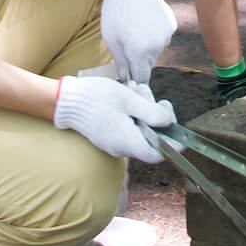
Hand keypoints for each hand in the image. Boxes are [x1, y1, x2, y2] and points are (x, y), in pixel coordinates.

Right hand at [52, 76, 176, 164]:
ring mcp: (113, 142)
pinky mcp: (109, 135)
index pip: (158, 154)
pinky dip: (134, 111)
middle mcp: (121, 147)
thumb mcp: (129, 100)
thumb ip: (152, 114)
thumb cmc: (97, 97)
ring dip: (144, 109)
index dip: (174, 144)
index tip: (180, 130)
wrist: (65, 99)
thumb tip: (170, 123)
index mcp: (128, 142)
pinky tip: (128, 94)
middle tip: (152, 98)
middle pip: (152, 138)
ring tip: (135, 90)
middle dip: (157, 116)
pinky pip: (129, 126)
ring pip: (141, 129)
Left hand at [101, 0, 177, 84]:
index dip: (135, 79)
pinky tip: (144, 21)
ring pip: (156, 50)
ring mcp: (166, 35)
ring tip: (135, 29)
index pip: (142, 78)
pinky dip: (154, 34)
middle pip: (149, 64)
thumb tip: (125, 78)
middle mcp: (157, 47)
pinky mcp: (171, 24)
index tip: (129, 76)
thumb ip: (120, 62)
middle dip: (138, 61)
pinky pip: (162, 37)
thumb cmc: (116, 13)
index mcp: (139, 53)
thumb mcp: (111, 39)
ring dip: (147, 46)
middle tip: (127, 45)